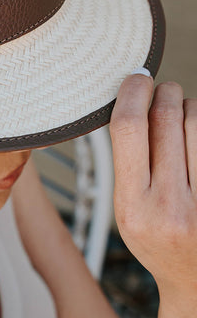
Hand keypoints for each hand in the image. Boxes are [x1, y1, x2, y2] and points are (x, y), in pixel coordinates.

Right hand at [109, 73, 196, 302]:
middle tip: (162, 89)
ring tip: (183, 119)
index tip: (136, 77)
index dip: (132, 92)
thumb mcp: (128, 212)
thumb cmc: (159, 240)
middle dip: (165, 92)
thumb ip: (129, 165)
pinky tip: (195, 140)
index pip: (129, 130)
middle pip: (167, 117)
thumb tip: (132, 102)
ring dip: (189, 108)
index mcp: (133, 209)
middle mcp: (170, 207)